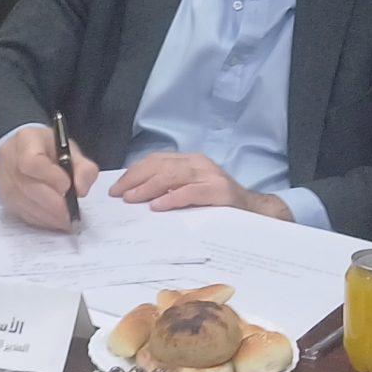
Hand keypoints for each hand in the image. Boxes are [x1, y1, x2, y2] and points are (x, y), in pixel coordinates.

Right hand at [0, 125, 99, 231]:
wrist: (27, 152)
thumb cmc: (50, 150)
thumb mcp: (71, 150)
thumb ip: (83, 168)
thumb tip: (81, 190)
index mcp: (25, 140)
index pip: (31, 161)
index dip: (50, 177)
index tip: (68, 186)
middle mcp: (9, 159)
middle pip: (27, 186)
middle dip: (52, 202)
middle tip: (71, 211)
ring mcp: (3, 181)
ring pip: (24, 203)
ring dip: (48, 215)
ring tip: (68, 219)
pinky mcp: (5, 199)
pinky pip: (22, 213)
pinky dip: (41, 220)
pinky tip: (56, 220)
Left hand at [109, 151, 290, 219]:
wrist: (254, 211)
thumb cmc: (218, 204)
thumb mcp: (192, 190)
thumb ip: (170, 188)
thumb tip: (134, 196)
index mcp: (189, 160)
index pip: (155, 160)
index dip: (133, 172)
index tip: (116, 188)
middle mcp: (198, 163)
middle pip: (160, 165)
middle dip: (135, 179)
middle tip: (118, 195)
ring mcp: (210, 175)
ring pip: (172, 175)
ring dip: (148, 187)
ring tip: (132, 199)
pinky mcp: (220, 191)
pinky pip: (191, 192)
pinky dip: (172, 198)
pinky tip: (157, 206)